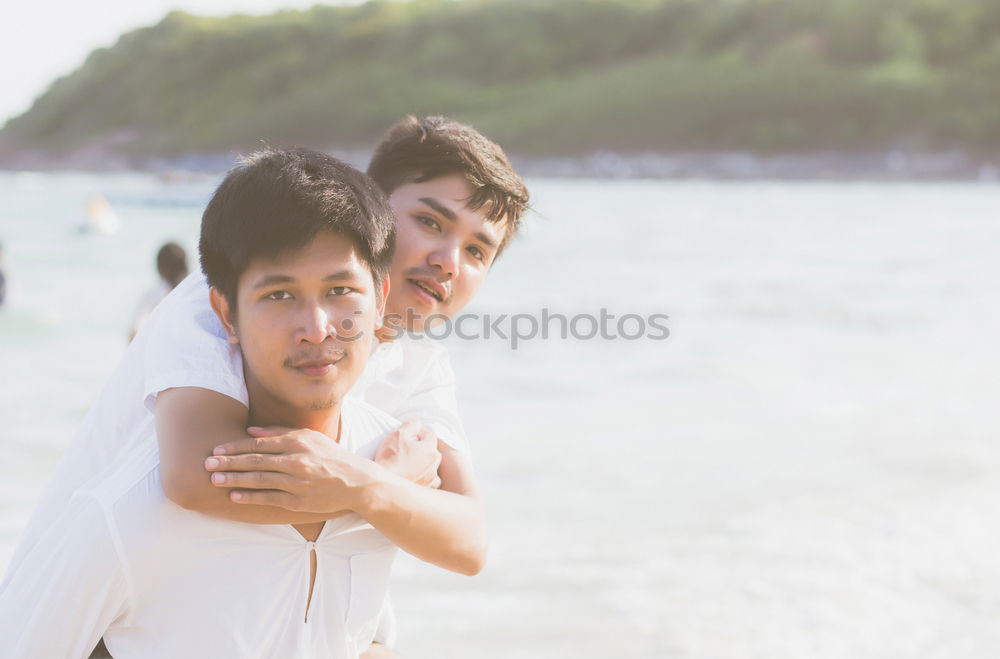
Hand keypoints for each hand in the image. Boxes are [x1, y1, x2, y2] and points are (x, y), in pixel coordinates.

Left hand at [204, 426, 373, 512]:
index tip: (217, 448)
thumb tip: (250, 431)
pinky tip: (234, 495)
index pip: (260, 443)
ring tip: (214, 479)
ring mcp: (298, 483)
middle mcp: (297, 461)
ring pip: (260, 480)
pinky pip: (269, 498)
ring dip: (234, 479)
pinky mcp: (299, 502)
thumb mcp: (310, 437)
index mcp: (299, 442)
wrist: (357, 482)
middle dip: (229, 462)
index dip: (235, 446)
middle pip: (256, 461)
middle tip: (206, 463)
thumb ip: (280, 433)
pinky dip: (250, 497)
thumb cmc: (330, 457)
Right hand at [374, 419, 442, 488]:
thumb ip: (411, 424)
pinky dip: (425, 477)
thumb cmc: (390, 458)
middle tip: (410, 446)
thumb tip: (418, 423)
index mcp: (430, 450)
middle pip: (433, 450)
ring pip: (433, 466)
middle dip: (424, 446)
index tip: (410, 433)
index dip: (420, 431)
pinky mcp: (425, 489)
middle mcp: (433, 464)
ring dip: (426, 463)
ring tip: (413, 462)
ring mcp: (430, 478)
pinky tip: (415, 476)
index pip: (430, 434)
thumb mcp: (398, 434)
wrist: (383, 484)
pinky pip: (430, 481)